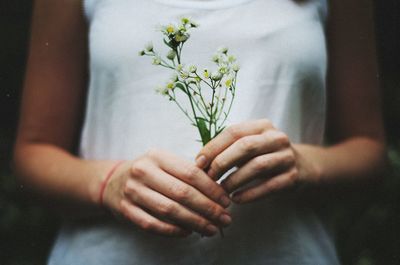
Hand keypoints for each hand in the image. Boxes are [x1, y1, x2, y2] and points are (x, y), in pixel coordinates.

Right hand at [101, 149, 230, 236]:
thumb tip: (220, 191)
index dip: (212, 189)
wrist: (112, 182)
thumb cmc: (149, 172)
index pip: (191, 173)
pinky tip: (189, 232)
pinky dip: (175, 231)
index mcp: (157, 156)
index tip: (226, 201)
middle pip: (182, 193)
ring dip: (195, 222)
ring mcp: (132, 192)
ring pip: (170, 211)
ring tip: (212, 229)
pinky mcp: (126, 211)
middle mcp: (143, 172)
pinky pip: (154, 225)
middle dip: (208, 208)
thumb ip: (188, 172)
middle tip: (225, 219)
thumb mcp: (165, 163)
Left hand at [196, 119, 318, 203]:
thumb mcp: (250, 145)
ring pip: (257, 166)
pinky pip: (268, 187)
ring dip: (235, 180)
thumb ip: (228, 149)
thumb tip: (200, 163)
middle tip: (209, 177)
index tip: (199, 162)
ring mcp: (287, 157)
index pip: (233, 131)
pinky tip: (236, 199)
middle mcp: (276, 138)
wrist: (303, 166)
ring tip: (221, 190)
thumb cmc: (265, 155)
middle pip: (245, 146)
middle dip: (223, 162)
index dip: (213, 147)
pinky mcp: (292, 177)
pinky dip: (250, 194)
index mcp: (262, 126)